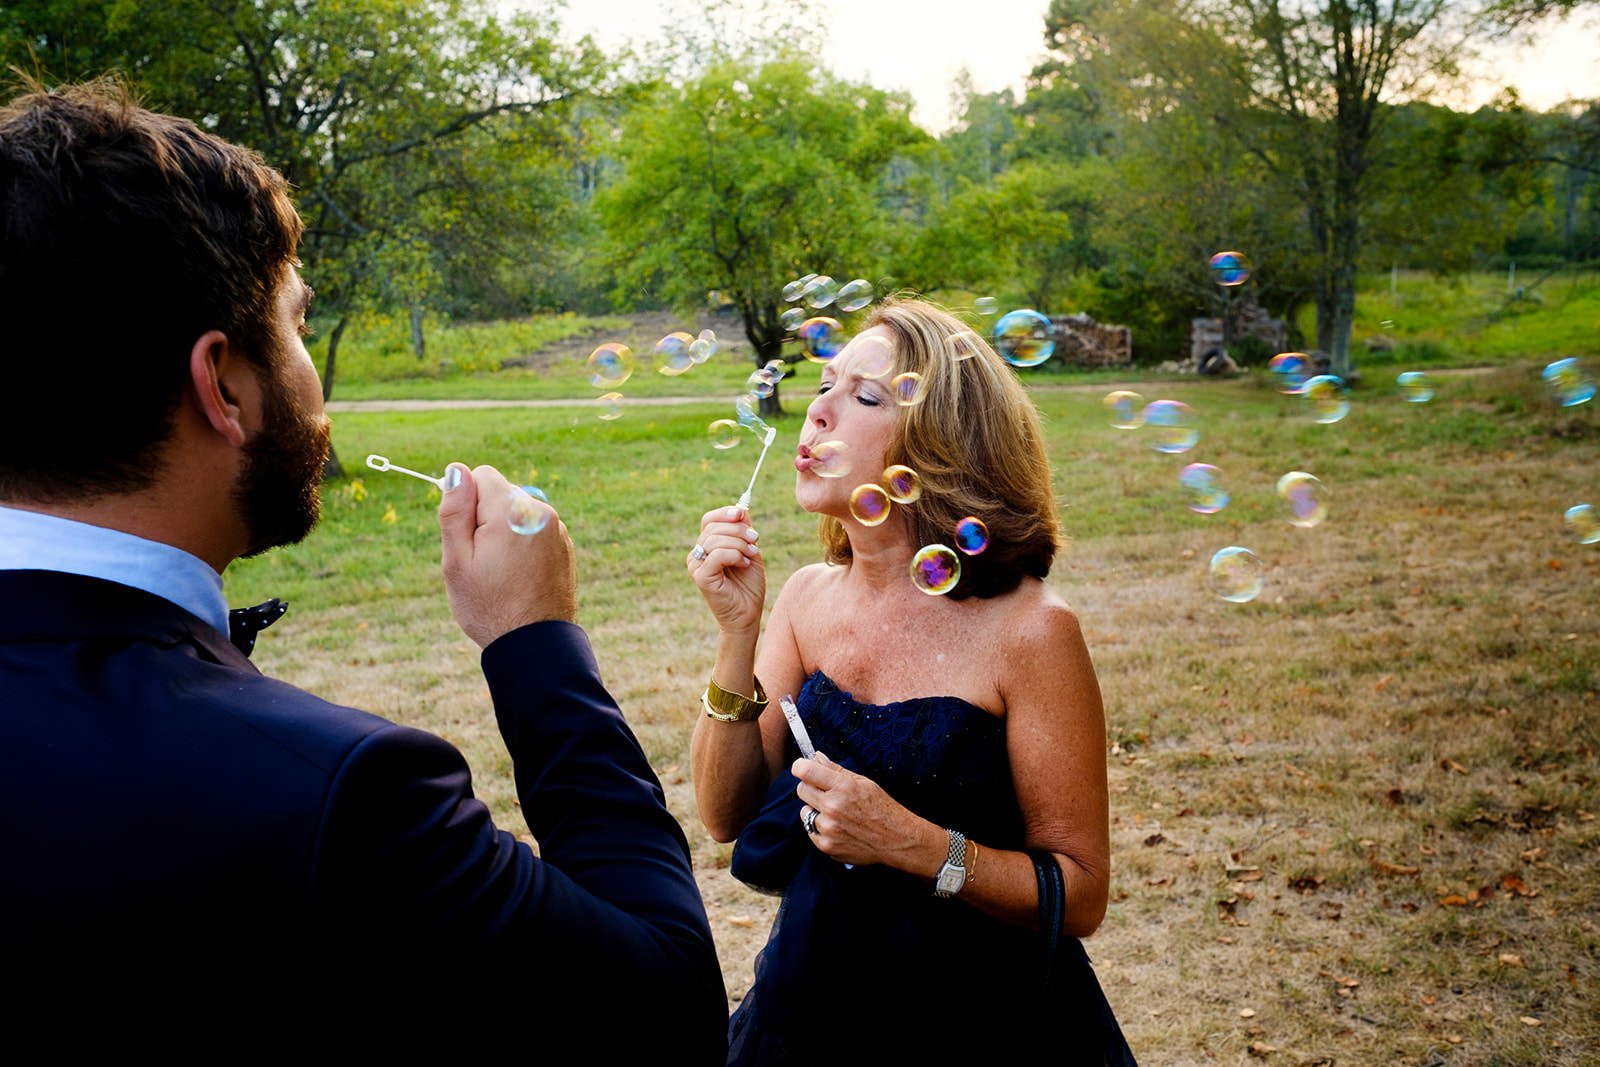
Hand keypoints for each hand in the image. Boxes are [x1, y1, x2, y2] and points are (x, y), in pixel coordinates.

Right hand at [438, 463, 577, 647]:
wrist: (535, 645)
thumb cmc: (490, 607)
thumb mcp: (457, 560)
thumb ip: (455, 511)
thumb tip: (456, 470)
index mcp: (513, 510)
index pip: (481, 475)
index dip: (467, 504)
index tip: (469, 538)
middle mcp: (542, 512)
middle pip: (501, 493)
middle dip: (486, 517)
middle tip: (483, 561)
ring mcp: (558, 529)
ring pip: (517, 513)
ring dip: (505, 532)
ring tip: (502, 572)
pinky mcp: (564, 545)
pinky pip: (534, 530)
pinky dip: (523, 544)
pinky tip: (519, 576)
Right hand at [687, 504, 764, 636]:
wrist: (748, 614)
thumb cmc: (748, 585)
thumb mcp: (749, 551)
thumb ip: (743, 532)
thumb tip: (741, 510)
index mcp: (706, 547)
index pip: (708, 520)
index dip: (725, 513)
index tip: (742, 514)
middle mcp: (697, 555)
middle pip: (712, 527)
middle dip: (738, 530)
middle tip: (755, 539)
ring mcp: (696, 566)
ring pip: (715, 540)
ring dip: (739, 544)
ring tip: (751, 555)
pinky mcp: (701, 578)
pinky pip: (716, 555)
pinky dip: (734, 555)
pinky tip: (743, 564)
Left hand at [792, 753, 927, 869]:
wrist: (896, 839)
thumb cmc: (882, 808)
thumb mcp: (863, 782)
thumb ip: (836, 769)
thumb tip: (815, 756)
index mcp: (843, 787)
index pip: (805, 771)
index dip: (800, 767)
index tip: (802, 768)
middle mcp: (833, 807)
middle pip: (801, 790)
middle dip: (810, 788)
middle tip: (825, 792)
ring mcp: (829, 828)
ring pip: (805, 812)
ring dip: (815, 810)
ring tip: (836, 814)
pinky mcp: (826, 846)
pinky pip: (811, 831)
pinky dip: (820, 828)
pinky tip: (838, 828)